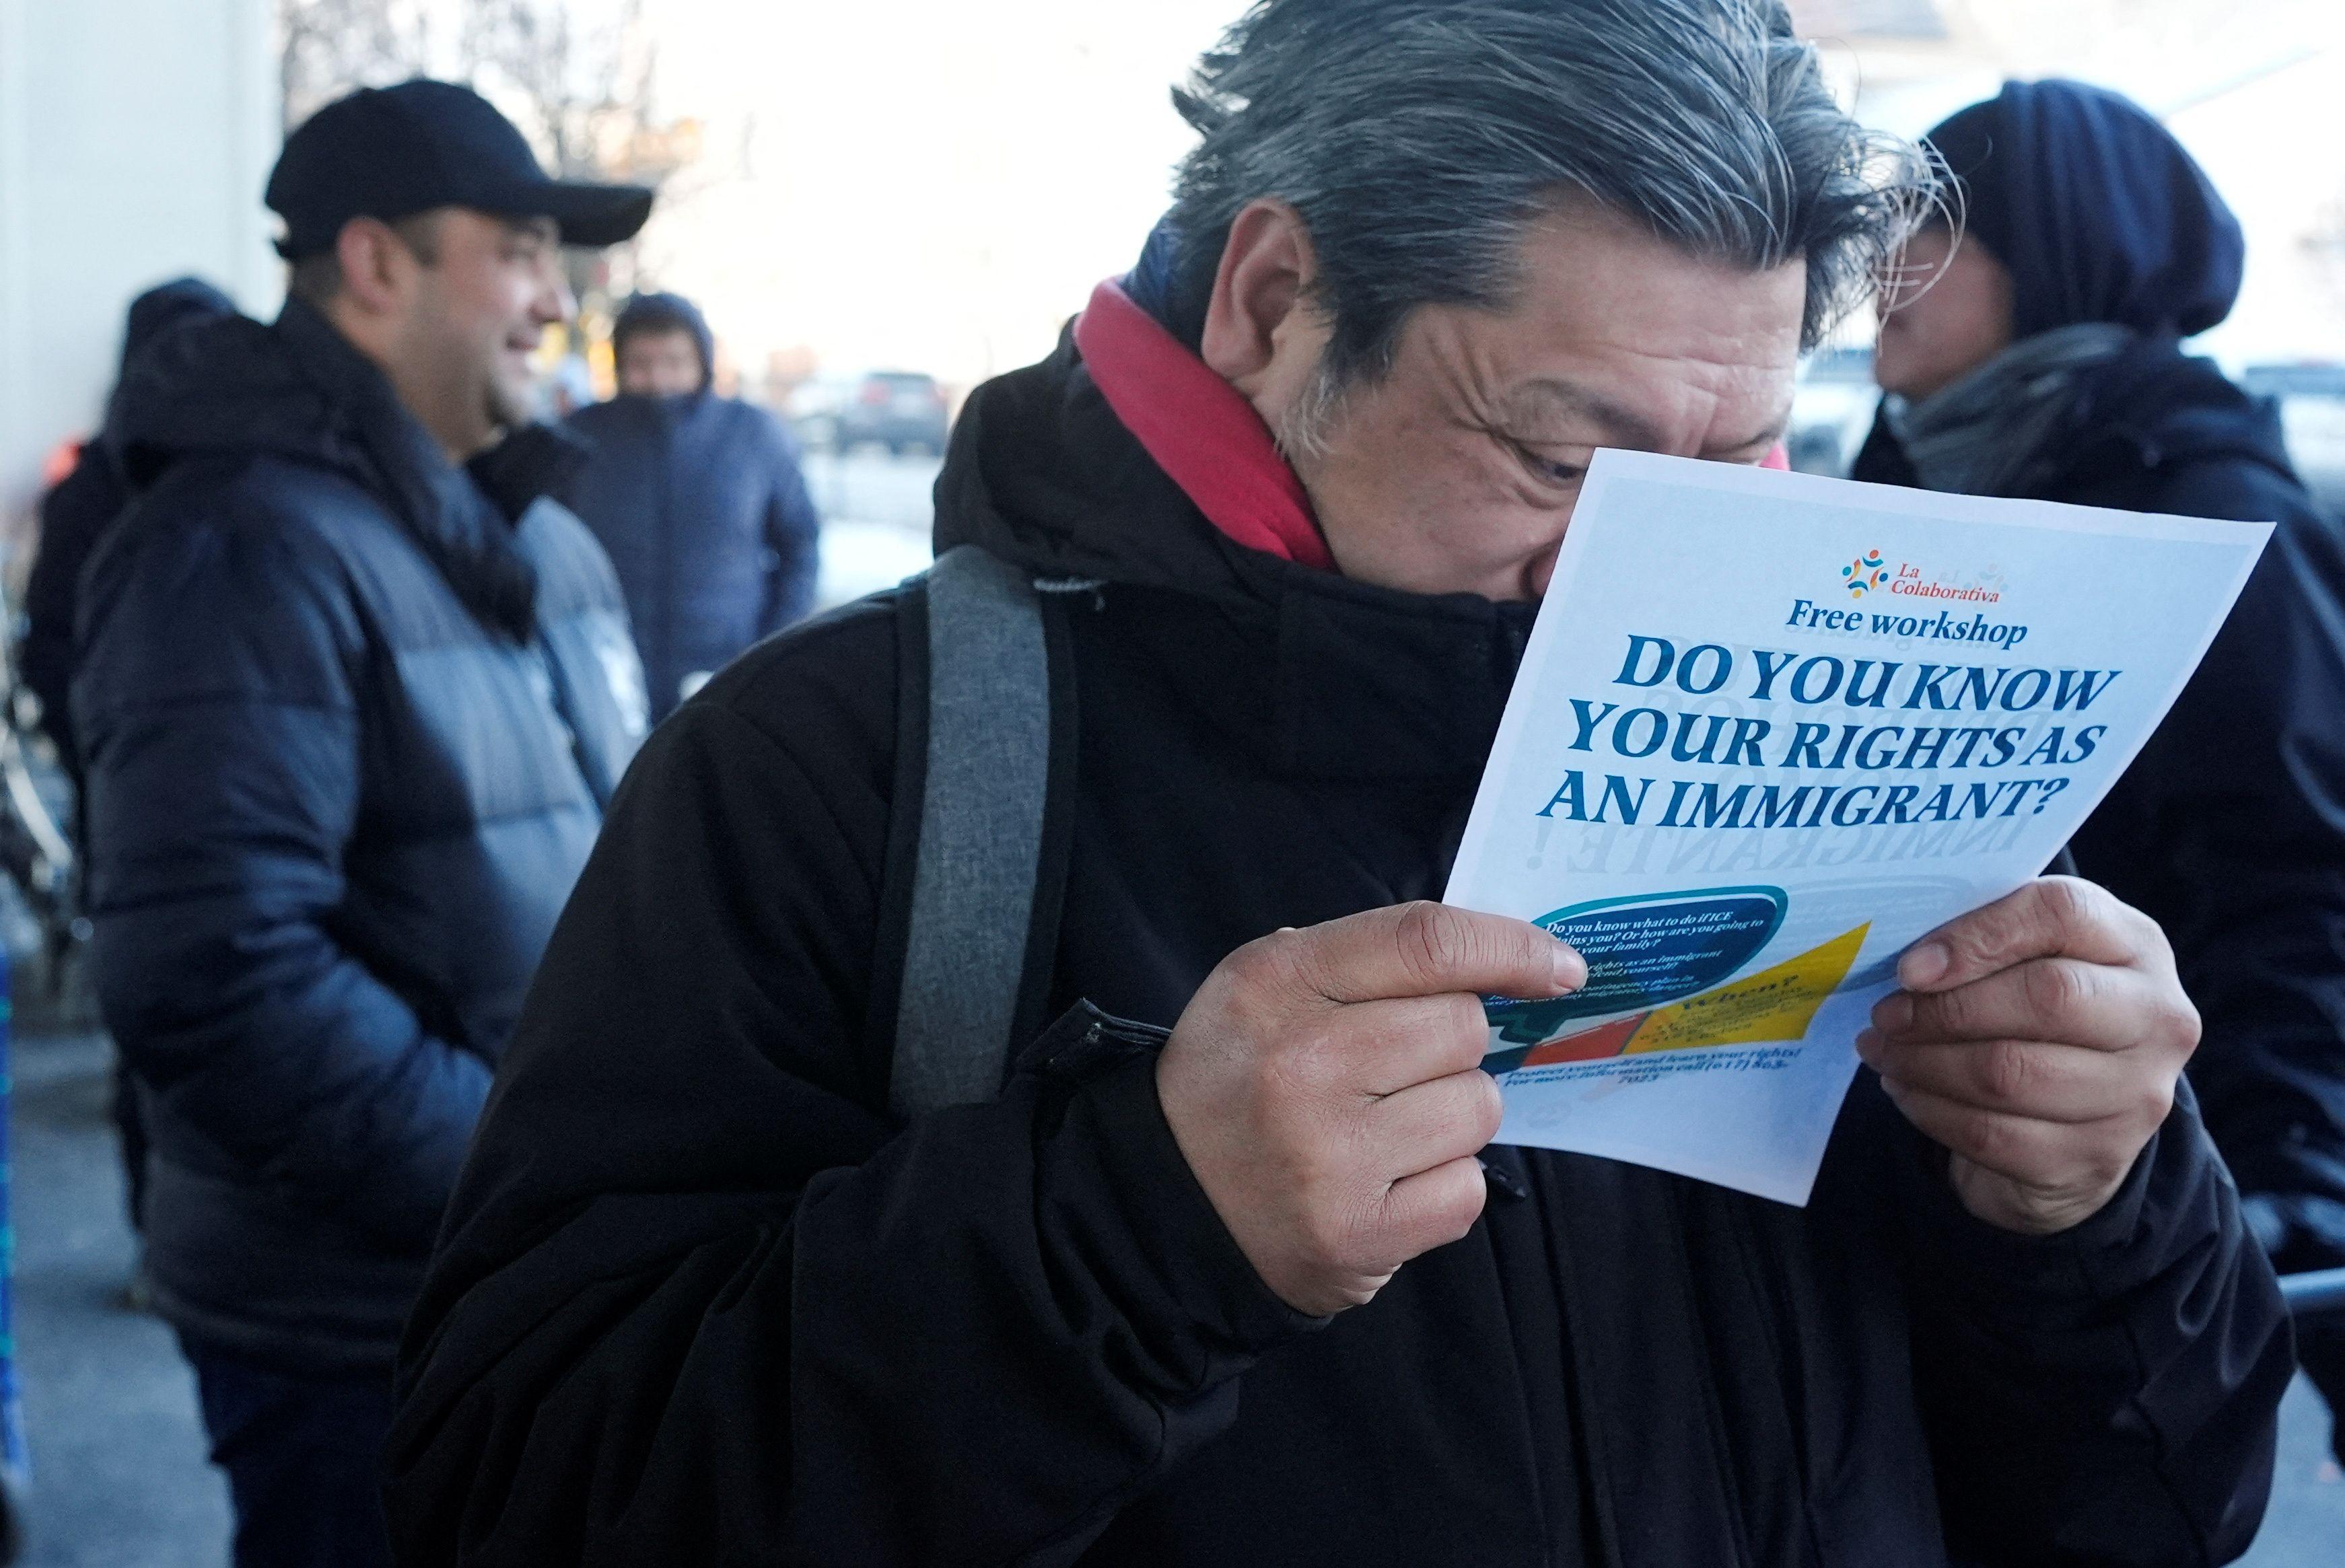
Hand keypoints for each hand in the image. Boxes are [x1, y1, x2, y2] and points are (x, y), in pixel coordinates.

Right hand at [1157, 903, 1584, 1315]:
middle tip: (1397, 1069)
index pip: (1426, 940)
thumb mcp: (1269, 985)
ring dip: (1451, 1116)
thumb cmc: (1239, 1075)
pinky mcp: (1357, 1234)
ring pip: (1477, 1108)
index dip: (1511, 947)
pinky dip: (1443, 1183)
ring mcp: (1331, 1155)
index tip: (1559, 967)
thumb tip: (1509, 961)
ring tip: (1384, 1129)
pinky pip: (1467, 1188)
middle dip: (1452, 1045)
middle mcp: (1303, 1063)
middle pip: (1464, 1028)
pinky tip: (1388, 1180)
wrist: (1163, 1200)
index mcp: (1277, 982)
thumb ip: (1371, 958)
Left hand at [1856, 877, 2199, 1235]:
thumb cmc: (2037, 1003)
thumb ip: (1983, 935)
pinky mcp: (2098, 1156)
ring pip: (2010, 1074)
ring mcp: (2137, 1093)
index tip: (1910, 967)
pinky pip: (1994, 1134)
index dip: (1979, 936)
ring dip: (1924, 1063)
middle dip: (1944, 1009)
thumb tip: (1914, 966)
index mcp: (2135, 943)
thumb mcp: (2027, 952)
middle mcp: (2157, 1017)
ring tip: (1882, 1049)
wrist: (2084, 1106)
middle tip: (1885, 1015)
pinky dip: (1931, 1110)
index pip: (2062, 914)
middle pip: (2045, 998)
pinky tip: (1906, 1089)